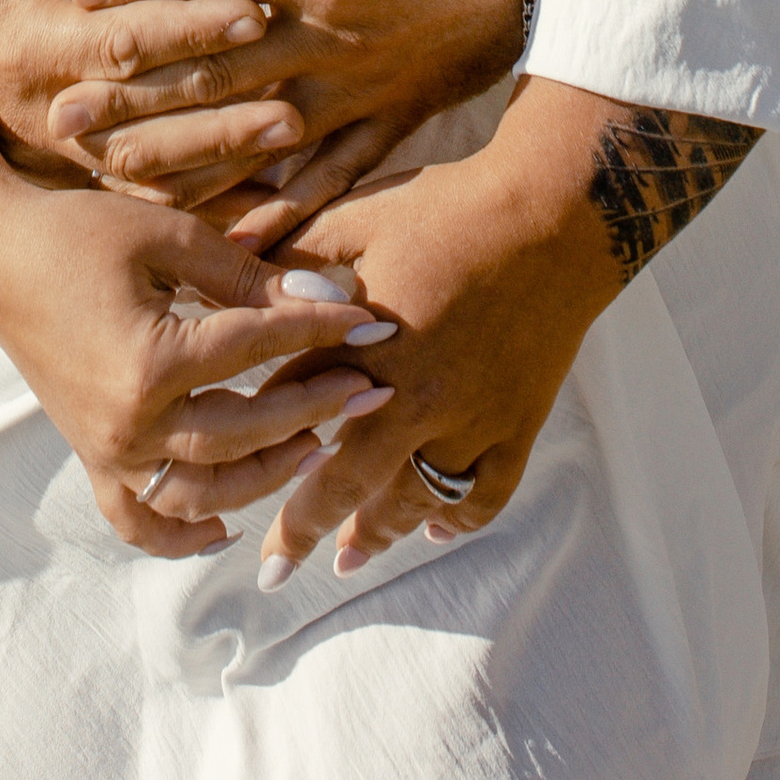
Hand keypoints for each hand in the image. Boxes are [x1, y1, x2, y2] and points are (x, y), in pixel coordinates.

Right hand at [0, 0, 306, 180]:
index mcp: (20, 36)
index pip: (122, 40)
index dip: (191, 27)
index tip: (257, 11)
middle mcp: (28, 100)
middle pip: (140, 114)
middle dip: (220, 108)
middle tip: (296, 104)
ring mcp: (38, 133)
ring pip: (138, 162)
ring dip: (213, 156)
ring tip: (286, 141)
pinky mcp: (51, 147)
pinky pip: (125, 178)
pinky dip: (185, 182)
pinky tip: (246, 180)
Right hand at [0, 190, 396, 556]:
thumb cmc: (81, 232)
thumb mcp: (168, 236)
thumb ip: (245, 274)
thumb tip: (325, 300)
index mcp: (150, 361)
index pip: (258, 349)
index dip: (319, 332)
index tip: (372, 326)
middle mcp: (129, 422)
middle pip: (243, 432)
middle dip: (312, 409)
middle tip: (366, 389)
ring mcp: (107, 450)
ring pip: (203, 491)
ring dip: (265, 477)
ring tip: (315, 447)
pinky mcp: (91, 459)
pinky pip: (139, 521)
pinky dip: (182, 534)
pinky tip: (224, 524)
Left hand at [54, 0, 563, 240]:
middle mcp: (331, 39)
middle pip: (214, 73)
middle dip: (134, 94)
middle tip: (60, 114)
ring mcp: (362, 90)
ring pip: (257, 135)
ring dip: (184, 157)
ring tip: (113, 174)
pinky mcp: (394, 120)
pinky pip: (329, 177)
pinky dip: (281, 206)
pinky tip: (232, 232)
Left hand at [252, 151, 605, 584]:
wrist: (556, 214)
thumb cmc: (451, 207)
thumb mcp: (361, 216)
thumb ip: (294, 250)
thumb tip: (229, 247)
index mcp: (369, 350)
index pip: (298, 411)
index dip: (258, 448)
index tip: (223, 477)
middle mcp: (418, 399)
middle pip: (351, 483)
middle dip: (306, 528)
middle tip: (275, 571)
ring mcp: (472, 420)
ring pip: (415, 499)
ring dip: (378, 531)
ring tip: (350, 555)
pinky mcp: (519, 424)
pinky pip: (486, 494)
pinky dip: (460, 519)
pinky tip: (439, 531)